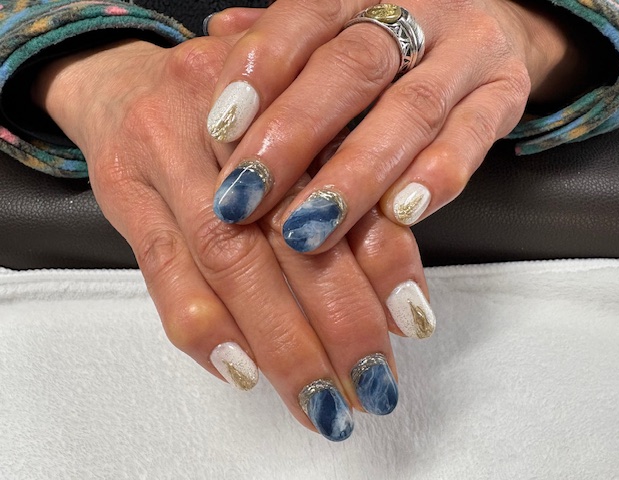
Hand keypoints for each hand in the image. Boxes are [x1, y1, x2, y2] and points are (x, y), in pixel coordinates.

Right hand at [32, 31, 434, 439]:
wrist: (122, 81)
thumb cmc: (226, 113)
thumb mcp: (292, 126)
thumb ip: (341, 189)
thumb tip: (392, 295)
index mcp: (292, 92)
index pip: (348, 185)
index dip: (385, 259)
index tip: (412, 323)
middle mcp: (230, 119)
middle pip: (289, 231)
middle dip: (339, 322)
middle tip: (372, 387)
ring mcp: (167, 151)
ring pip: (229, 259)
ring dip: (280, 343)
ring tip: (320, 401)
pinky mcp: (124, 190)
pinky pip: (162, 269)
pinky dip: (206, 326)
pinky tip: (244, 371)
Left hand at [206, 0, 585, 252]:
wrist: (492, 23)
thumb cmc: (393, 40)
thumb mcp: (337, 28)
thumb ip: (281, 39)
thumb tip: (215, 40)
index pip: (306, 16)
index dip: (261, 69)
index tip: (221, 129)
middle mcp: (417, 10)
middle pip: (353, 67)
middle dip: (296, 134)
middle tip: (248, 194)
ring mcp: (467, 51)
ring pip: (411, 111)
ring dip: (357, 173)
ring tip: (311, 226)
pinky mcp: (505, 92)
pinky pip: (474, 135)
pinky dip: (437, 175)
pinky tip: (399, 214)